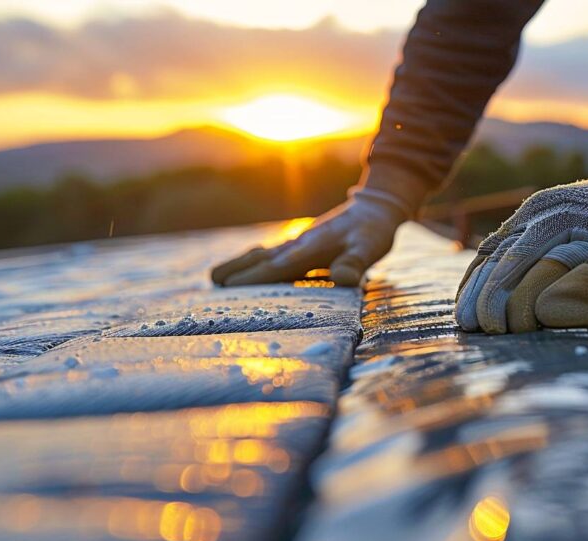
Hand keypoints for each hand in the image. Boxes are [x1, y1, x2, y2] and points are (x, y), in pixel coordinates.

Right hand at [212, 190, 408, 286]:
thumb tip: (344, 279)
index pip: (277, 266)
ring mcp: (300, 241)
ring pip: (264, 253)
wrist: (377, 205)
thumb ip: (356, 262)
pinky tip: (253, 267)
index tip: (228, 288)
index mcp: (311, 247)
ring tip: (218, 276)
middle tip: (211, 281)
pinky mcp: (305, 242)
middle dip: (237, 268)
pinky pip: (275, 253)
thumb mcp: (371, 247)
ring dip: (242, 264)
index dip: (253, 277)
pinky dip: (258, 261)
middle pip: (261, 257)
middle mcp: (299, 243)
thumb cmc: (374, 229)